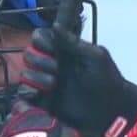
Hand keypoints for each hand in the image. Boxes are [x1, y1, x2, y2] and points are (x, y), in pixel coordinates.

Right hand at [21, 27, 136, 136]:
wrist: (111, 111)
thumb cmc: (107, 80)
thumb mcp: (95, 57)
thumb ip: (73, 42)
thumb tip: (55, 25)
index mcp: (64, 52)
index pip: (40, 38)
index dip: (41, 42)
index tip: (52, 49)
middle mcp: (52, 65)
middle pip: (29, 55)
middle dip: (40, 61)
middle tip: (57, 69)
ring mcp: (46, 84)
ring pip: (25, 74)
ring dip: (36, 78)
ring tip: (53, 85)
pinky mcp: (44, 102)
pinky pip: (24, 94)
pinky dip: (27, 93)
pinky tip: (40, 95)